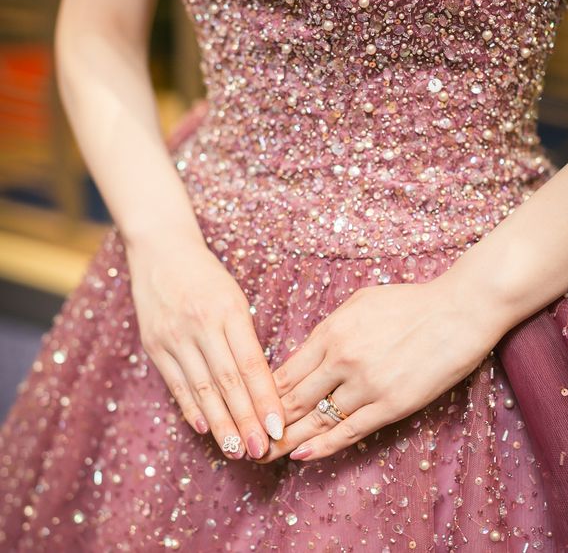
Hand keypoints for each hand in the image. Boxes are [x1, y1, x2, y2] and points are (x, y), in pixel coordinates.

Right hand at [125, 222, 283, 460]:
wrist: (160, 251)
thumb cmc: (207, 276)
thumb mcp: (234, 296)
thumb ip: (244, 336)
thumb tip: (259, 384)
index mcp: (228, 310)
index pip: (250, 363)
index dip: (264, 397)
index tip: (278, 427)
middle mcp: (200, 324)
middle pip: (226, 381)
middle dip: (245, 419)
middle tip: (260, 451)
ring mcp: (173, 336)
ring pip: (200, 388)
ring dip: (219, 422)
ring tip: (234, 449)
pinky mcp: (154, 344)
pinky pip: (175, 383)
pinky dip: (190, 408)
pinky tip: (203, 428)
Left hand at [259, 276, 507, 461]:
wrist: (458, 310)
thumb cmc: (408, 303)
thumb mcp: (358, 303)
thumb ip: (330, 329)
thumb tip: (307, 352)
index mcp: (331, 331)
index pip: (285, 371)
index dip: (264, 394)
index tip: (251, 409)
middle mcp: (342, 359)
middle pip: (294, 399)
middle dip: (267, 422)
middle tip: (247, 438)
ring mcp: (366, 383)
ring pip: (317, 419)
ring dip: (288, 440)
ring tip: (264, 455)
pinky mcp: (391, 404)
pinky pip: (349, 430)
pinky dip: (323, 445)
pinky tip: (301, 455)